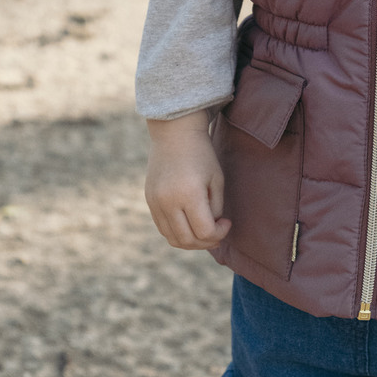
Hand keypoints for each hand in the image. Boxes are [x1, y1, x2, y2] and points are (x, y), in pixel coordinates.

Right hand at [144, 111, 230, 250]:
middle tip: (217, 232)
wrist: (174, 133)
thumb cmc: (202, 155)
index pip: (205, 232)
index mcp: (189, 194)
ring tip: (203, 230)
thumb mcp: (216, 180)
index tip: (227, 222)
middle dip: (206, 242)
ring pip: (173, 239)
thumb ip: (215, 208)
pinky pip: (163, 228)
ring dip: (191, 242)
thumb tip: (210, 231)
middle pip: (187, 240)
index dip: (220, 233)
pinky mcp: (149, 200)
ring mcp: (155, 202)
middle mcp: (168, 201)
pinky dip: (177, 232)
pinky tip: (190, 223)